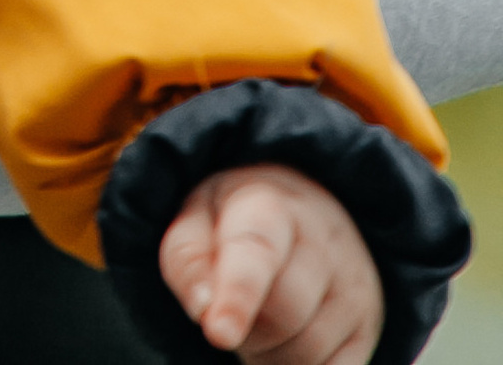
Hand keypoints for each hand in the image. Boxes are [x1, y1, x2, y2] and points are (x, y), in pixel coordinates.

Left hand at [160, 166, 381, 364]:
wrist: (303, 211)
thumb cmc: (235, 223)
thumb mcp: (197, 222)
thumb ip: (188, 261)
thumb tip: (205, 311)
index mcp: (271, 207)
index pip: (258, 254)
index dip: (238, 297)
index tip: (219, 333)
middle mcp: (324, 241)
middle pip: (284, 314)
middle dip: (247, 331)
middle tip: (230, 318)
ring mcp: (354, 284)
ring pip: (309, 352)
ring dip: (270, 357)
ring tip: (258, 327)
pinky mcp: (369, 327)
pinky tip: (285, 347)